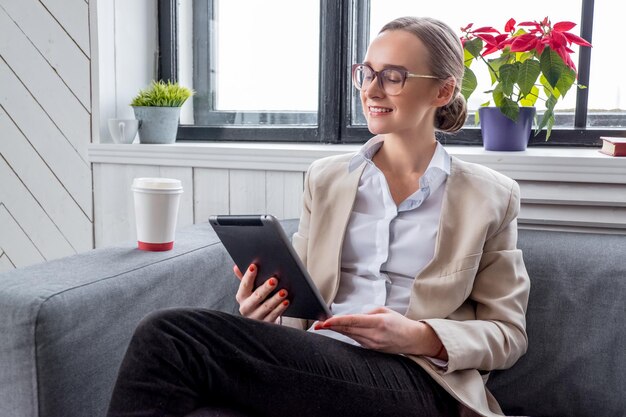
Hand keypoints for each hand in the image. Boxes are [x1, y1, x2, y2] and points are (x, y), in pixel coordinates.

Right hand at [233, 264, 289, 321]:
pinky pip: (273, 316)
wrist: (256, 321)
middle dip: (265, 288)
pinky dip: (280, 308)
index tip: (254, 266)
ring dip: (275, 299)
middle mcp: (246, 307)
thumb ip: (244, 278)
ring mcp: (255, 316)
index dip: (249, 275)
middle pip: (256, 296)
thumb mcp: (248, 290)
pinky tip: (286, 302)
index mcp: (241, 296)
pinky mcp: (265, 323)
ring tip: (284, 291)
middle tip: (274, 280)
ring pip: (266, 307)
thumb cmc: (254, 299)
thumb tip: (236, 267)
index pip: (244, 285)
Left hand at [315, 307, 445, 357]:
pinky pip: (355, 340)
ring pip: (349, 335)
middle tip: (317, 324)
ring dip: (336, 330)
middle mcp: (374, 335)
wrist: (413, 340)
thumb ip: (367, 313)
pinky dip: (345, 334)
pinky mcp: (371, 349)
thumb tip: (352, 318)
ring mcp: (372, 344)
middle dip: (331, 326)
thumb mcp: (384, 311)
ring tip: (322, 325)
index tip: (325, 321)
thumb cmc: (399, 323)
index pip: (353, 322)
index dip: (337, 321)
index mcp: (378, 323)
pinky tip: (337, 330)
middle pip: (347, 330)